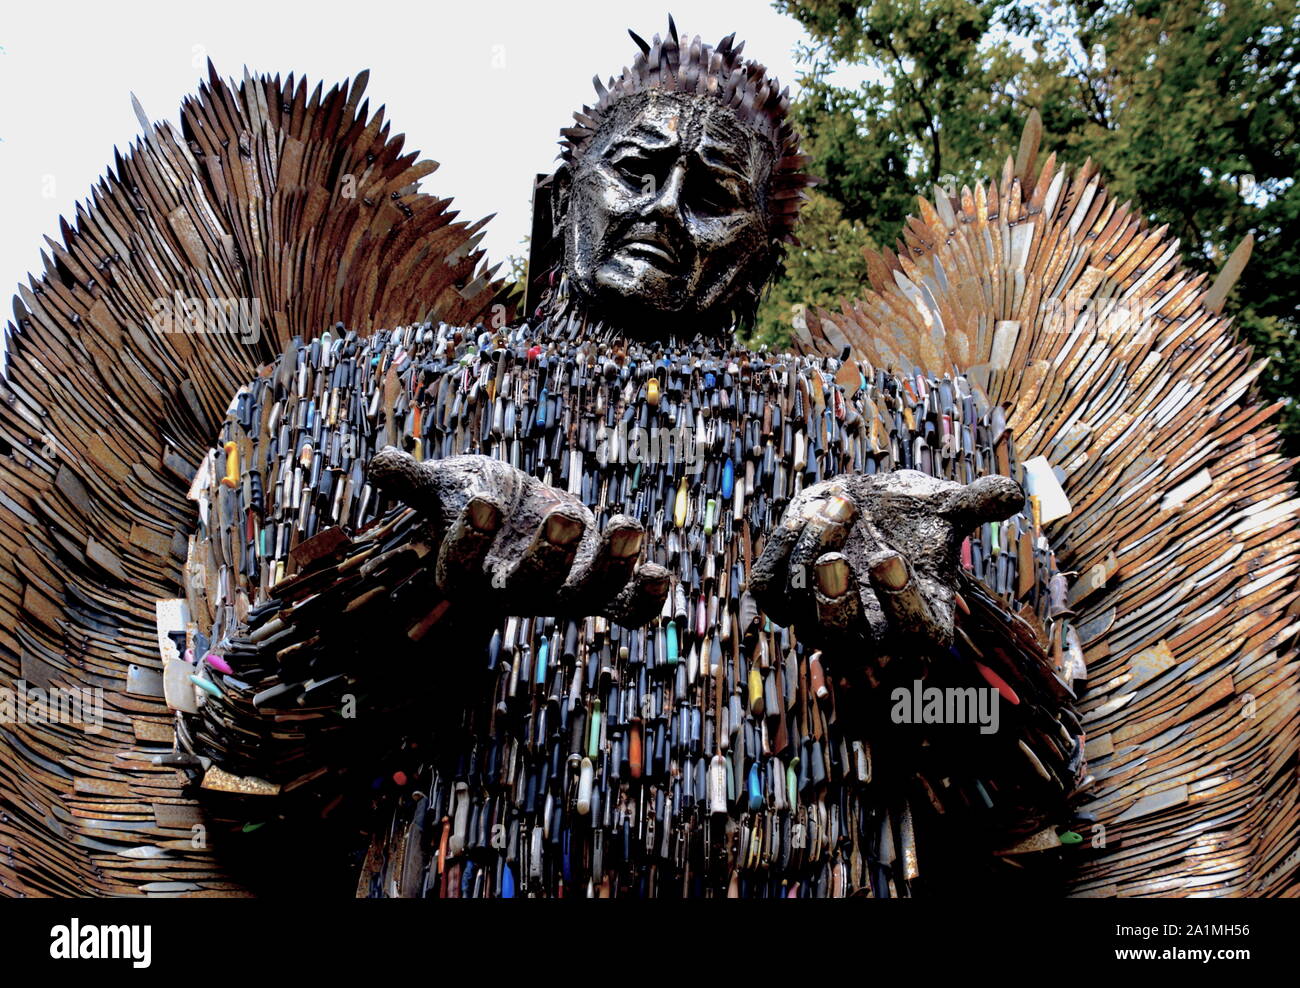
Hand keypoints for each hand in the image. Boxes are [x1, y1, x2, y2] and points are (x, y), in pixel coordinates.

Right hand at [368, 447, 668, 625]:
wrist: (514, 519)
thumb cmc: (472, 499)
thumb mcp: (443, 484)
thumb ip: (414, 480)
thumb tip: (378, 462)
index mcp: (466, 573)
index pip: (459, 571)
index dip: (467, 542)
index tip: (480, 504)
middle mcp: (513, 591)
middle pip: (528, 590)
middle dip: (549, 557)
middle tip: (564, 513)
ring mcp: (560, 591)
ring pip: (586, 596)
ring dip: (611, 566)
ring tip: (626, 525)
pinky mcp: (599, 584)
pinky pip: (626, 606)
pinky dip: (646, 596)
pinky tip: (661, 572)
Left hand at [750, 470, 1023, 654]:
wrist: (869, 511)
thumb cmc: (915, 518)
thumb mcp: (949, 508)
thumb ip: (979, 503)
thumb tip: (1011, 493)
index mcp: (921, 624)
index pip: (913, 633)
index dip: (899, 601)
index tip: (889, 557)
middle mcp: (867, 635)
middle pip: (842, 637)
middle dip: (835, 600)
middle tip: (836, 559)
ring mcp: (818, 620)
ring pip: (798, 606)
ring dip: (811, 554)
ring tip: (841, 503)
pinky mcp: (782, 598)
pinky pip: (767, 588)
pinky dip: (781, 551)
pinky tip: (804, 512)